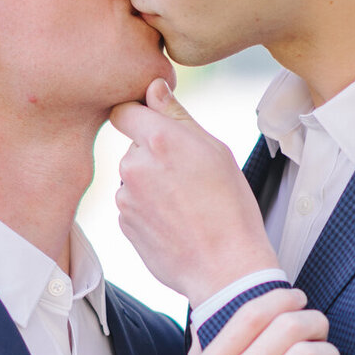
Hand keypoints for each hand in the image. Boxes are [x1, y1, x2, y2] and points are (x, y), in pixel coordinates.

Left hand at [110, 79, 276, 305]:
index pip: (124, 111)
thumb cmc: (230, 207)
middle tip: (189, 179)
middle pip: (133, 149)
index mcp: (158, 139)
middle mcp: (134, 166)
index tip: (153, 126)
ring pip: (133, 180)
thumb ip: (178, 116)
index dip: (138, 117)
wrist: (226, 267)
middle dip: (154, 157)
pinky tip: (176, 224)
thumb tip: (153, 87)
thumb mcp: (215, 151)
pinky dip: (149, 211)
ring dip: (151, 186)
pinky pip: (133, 207)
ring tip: (186, 206)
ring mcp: (125, 198)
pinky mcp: (123, 225)